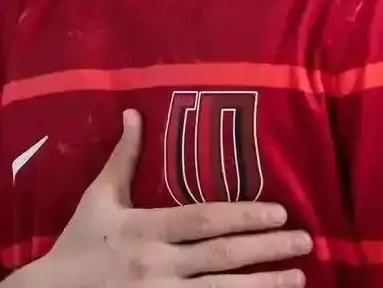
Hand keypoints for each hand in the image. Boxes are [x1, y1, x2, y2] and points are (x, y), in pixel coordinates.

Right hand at [13, 109, 310, 286]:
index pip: (204, 219)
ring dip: (263, 287)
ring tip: (299, 278)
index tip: (280, 211)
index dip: (244, 215)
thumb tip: (132, 112)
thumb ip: (122, 156)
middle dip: (267, 250)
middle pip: (221, 257)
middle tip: (305, 242)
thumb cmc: (78, 242)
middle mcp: (156, 265)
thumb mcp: (98, 196)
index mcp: (144, 228)